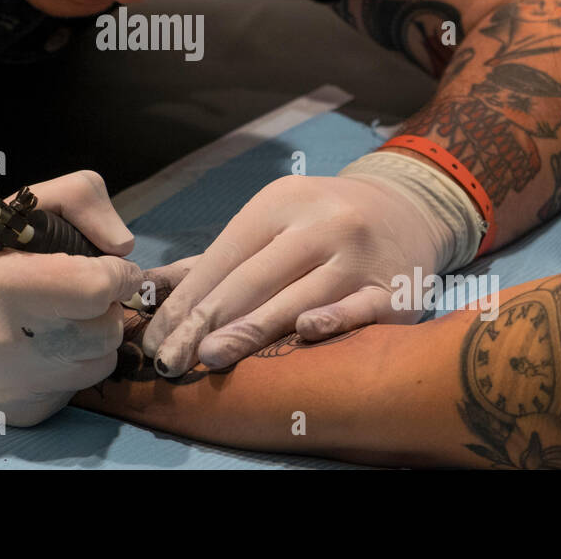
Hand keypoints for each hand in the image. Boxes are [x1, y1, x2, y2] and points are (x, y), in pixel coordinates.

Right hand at [0, 170, 142, 424]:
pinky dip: (75, 364)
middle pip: (106, 329)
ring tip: (60, 320)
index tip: (108, 267)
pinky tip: (44, 349)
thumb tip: (124, 246)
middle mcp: (4, 345)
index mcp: (2, 285)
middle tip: (77, 294)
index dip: (115, 274)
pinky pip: (81, 388)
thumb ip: (81, 197)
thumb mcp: (18, 208)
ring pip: (102, 361)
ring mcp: (15, 387)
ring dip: (95, 337)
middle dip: (105, 307)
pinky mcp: (26, 414)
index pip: (94, 289)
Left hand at [141, 170, 466, 376]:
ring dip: (252, 329)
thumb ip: (217, 257)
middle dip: (206, 321)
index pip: (224, 256)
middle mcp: (321, 223)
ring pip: (299, 296)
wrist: (408, 209)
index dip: (185, 299)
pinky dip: (334, 319)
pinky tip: (305, 334)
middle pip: (254, 278)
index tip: (154, 337)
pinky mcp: (393, 289)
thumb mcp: (272, 219)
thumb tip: (152, 286)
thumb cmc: (322, 221)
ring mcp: (359, 255)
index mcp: (282, 201)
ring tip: (210, 356)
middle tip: (170, 358)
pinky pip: (359, 308)